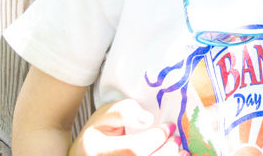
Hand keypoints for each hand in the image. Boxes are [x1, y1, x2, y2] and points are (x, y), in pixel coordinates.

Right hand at [69, 99, 188, 155]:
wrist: (83, 155)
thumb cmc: (98, 132)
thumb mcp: (105, 114)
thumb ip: (125, 111)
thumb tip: (148, 120)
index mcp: (95, 150)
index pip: (134, 149)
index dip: (157, 137)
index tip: (170, 127)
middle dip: (167, 151)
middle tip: (177, 140)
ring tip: (179, 151)